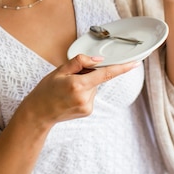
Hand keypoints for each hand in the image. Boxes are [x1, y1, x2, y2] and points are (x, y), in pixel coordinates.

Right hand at [22, 54, 139, 126]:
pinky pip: (91, 96)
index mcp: (78, 85)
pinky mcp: (88, 111)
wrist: (38, 113)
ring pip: (94, 87)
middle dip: (88, 74)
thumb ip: (79, 62)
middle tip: (69, 78)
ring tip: (68, 90)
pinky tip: (71, 97)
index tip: (135, 64)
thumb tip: (98, 60)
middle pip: (97, 79)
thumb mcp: (59, 71)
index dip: (122, 68)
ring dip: (85, 84)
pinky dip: (84, 93)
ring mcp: (87, 107)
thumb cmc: (46, 90)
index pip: (105, 74)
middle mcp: (85, 97)